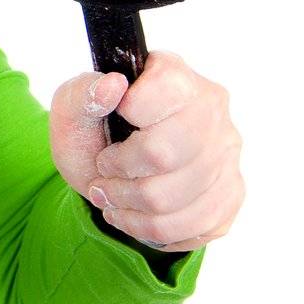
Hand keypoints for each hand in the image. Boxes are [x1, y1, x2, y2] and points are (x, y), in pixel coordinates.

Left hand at [50, 49, 243, 252]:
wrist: (110, 171)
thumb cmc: (94, 132)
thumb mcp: (72, 109)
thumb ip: (82, 93)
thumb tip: (113, 85)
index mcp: (173, 75)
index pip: (161, 92)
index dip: (126, 115)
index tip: (111, 124)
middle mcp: (210, 109)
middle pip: (165, 154)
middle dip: (120, 171)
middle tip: (103, 171)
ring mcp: (226, 152)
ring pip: (175, 198)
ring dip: (129, 205)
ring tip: (112, 196)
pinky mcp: (232, 192)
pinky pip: (196, 226)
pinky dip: (152, 229)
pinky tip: (135, 215)